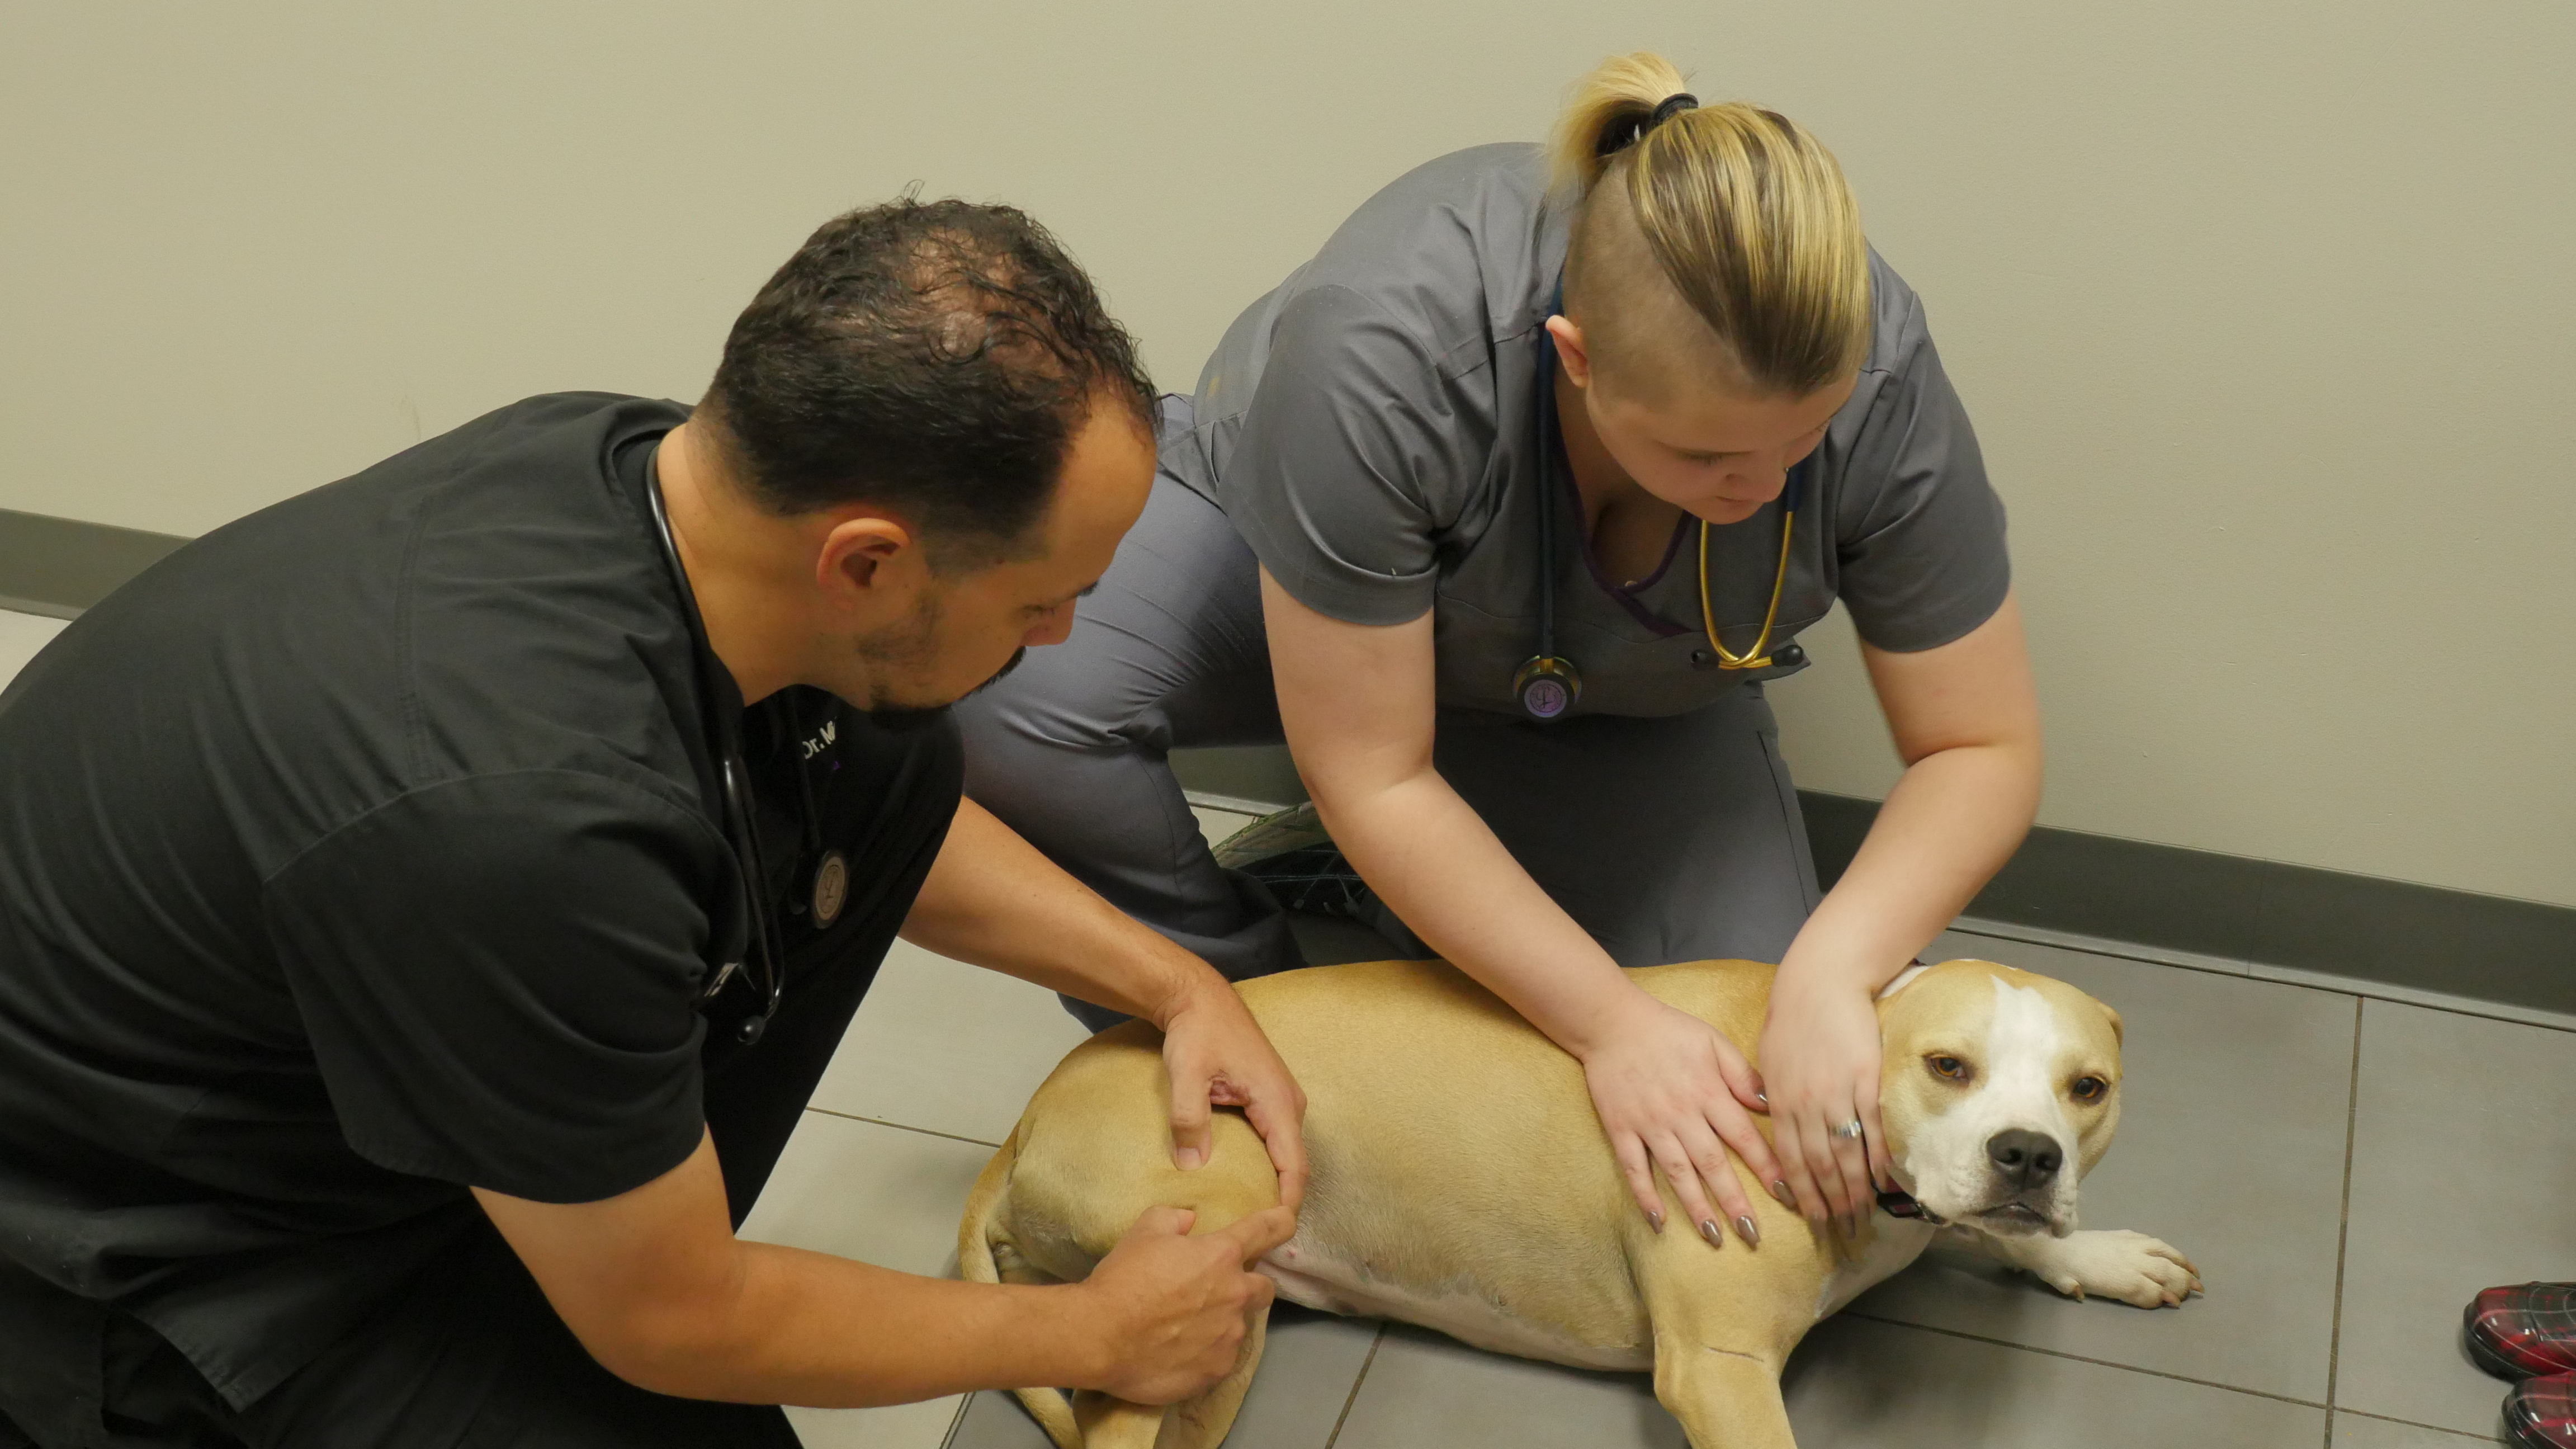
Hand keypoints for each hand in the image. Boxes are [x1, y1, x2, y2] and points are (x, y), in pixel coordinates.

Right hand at [1074, 1205, 1293, 1403]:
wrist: (1099, 1336)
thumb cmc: (1122, 1279)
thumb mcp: (1144, 1230)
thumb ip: (1175, 1219)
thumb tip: (1190, 1222)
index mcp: (1222, 1254)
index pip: (1271, 1229)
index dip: (1280, 1222)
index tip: (1282, 1224)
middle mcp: (1235, 1294)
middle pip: (1265, 1288)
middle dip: (1246, 1286)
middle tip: (1214, 1291)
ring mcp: (1229, 1336)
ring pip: (1241, 1325)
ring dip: (1223, 1322)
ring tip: (1187, 1328)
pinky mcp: (1217, 1370)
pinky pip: (1223, 1357)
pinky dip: (1208, 1353)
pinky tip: (1180, 1352)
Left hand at [1156, 975, 1310, 1211]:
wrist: (1200, 998)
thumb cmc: (1198, 1033)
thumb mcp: (1187, 1075)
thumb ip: (1190, 1120)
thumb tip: (1193, 1167)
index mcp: (1278, 1102)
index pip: (1295, 1167)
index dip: (1288, 1204)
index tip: (1274, 1234)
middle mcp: (1289, 1104)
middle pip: (1294, 1165)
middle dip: (1280, 1201)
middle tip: (1256, 1238)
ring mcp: (1281, 1099)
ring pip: (1285, 1153)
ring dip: (1273, 1183)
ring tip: (1248, 1216)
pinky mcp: (1269, 1096)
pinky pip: (1275, 1139)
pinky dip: (1265, 1164)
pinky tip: (1242, 1182)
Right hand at [1576, 994, 1781, 1247]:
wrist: (1611, 1021)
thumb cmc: (1668, 1031)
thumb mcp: (1713, 1042)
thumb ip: (1742, 1075)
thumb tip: (1772, 1107)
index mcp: (1708, 1092)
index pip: (1745, 1138)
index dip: (1769, 1169)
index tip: (1790, 1197)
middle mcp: (1681, 1113)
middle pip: (1713, 1164)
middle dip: (1735, 1202)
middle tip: (1753, 1236)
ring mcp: (1649, 1124)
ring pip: (1676, 1172)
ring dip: (1696, 1206)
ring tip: (1713, 1237)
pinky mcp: (1621, 1128)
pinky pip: (1633, 1167)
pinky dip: (1645, 1195)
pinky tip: (1658, 1221)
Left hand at [1756, 966, 1891, 1235]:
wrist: (1820, 980)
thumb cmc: (1792, 1016)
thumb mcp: (1769, 1058)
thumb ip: (1771, 1093)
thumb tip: (1774, 1119)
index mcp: (1779, 1101)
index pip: (1790, 1160)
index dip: (1803, 1194)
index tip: (1814, 1222)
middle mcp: (1805, 1104)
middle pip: (1819, 1166)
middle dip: (1832, 1204)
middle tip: (1845, 1232)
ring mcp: (1836, 1093)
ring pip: (1845, 1153)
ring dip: (1856, 1190)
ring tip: (1865, 1217)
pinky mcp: (1865, 1079)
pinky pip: (1872, 1127)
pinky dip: (1879, 1158)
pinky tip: (1886, 1181)